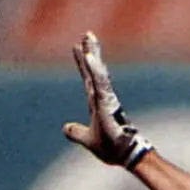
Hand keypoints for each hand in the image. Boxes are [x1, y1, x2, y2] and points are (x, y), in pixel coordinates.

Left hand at [62, 32, 153, 167]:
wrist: (125, 156)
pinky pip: (100, 83)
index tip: (79, 48)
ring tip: (89, 37)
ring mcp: (106, 99)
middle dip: (90, 51)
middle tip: (88, 33)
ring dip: (93, 54)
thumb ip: (76, 132)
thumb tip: (65, 128)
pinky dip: (95, 70)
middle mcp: (102, 98)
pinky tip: (90, 57)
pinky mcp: (108, 103)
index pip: (88, 80)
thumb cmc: (112, 149)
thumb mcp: (88, 140)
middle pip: (94, 71)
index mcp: (97, 105)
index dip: (84, 64)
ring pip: (97, 72)